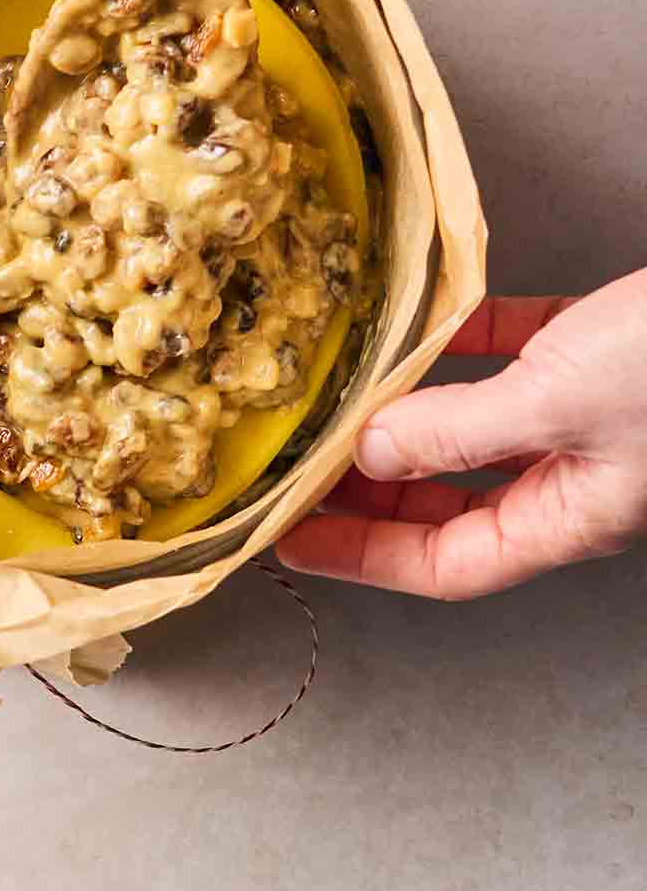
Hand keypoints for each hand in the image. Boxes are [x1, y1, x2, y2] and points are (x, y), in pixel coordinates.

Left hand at [276, 272, 646, 598]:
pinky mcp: (600, 356)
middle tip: (301, 471)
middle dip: (371, 494)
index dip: (361, 557)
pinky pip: (513, 361)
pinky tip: (423, 328)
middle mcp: (575, 478)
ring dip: (407, 422)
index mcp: (570, 515)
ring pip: (474, 435)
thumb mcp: (557, 402)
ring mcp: (589, 418)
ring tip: (340, 405)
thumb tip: (372, 455)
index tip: (291, 538)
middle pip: (449, 504)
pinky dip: (464, 349)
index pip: (444, 562)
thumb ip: (459, 431)